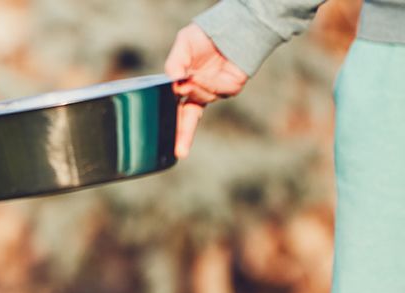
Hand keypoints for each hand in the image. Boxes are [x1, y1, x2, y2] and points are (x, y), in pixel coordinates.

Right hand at [164, 24, 248, 158]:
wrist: (230, 28)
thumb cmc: (204, 36)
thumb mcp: (182, 46)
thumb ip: (174, 65)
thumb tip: (173, 85)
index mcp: (187, 87)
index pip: (179, 112)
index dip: (176, 130)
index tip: (174, 150)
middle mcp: (201, 93)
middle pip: (189, 120)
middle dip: (184, 136)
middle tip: (180, 152)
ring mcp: (216, 92)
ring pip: (200, 98)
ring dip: (196, 88)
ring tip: (194, 73)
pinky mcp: (232, 87)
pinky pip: (217, 92)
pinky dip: (210, 83)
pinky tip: (206, 74)